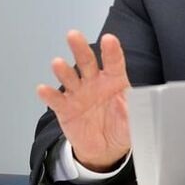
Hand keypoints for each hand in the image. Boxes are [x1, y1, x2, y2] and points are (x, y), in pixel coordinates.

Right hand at [36, 31, 131, 171]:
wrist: (105, 149)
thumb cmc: (121, 126)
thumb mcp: (134, 120)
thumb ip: (136, 111)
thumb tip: (142, 107)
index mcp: (114, 80)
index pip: (113, 62)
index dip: (111, 51)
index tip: (109, 39)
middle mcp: (95, 82)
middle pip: (87, 62)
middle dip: (80, 48)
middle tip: (73, 35)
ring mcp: (78, 94)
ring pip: (69, 77)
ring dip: (63, 70)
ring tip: (57, 63)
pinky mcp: (65, 108)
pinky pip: (56, 100)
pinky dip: (48, 94)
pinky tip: (43, 89)